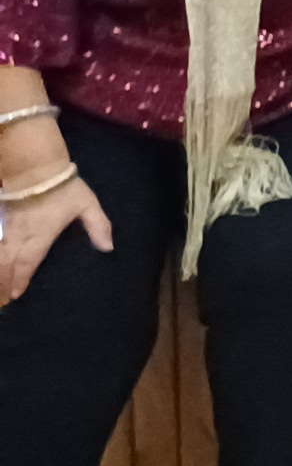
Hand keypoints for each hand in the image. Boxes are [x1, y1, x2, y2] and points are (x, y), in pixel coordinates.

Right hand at [0, 172, 113, 307]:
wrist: (37, 167)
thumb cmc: (64, 187)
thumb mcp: (88, 205)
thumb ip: (98, 226)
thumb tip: (108, 248)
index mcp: (41, 234)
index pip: (28, 261)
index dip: (22, 278)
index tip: (17, 294)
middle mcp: (22, 234)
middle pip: (8, 261)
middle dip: (4, 279)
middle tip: (4, 298)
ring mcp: (11, 226)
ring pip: (1, 253)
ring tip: (0, 286)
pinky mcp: (6, 218)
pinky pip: (0, 241)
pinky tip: (1, 261)